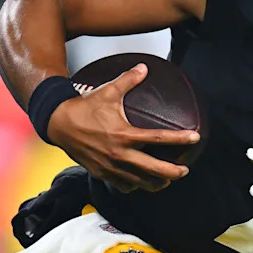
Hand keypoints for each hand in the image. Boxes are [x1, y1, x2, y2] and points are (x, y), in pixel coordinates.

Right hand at [47, 63, 199, 193]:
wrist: (57, 123)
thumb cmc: (83, 107)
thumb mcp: (108, 91)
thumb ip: (129, 79)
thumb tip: (144, 67)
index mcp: (124, 135)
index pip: (159, 138)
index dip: (180, 139)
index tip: (195, 138)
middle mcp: (119, 155)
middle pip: (154, 170)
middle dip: (173, 172)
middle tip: (185, 170)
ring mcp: (110, 167)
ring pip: (140, 182)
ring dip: (156, 182)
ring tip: (166, 180)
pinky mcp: (101, 174)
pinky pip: (123, 185)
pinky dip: (134, 185)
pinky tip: (141, 182)